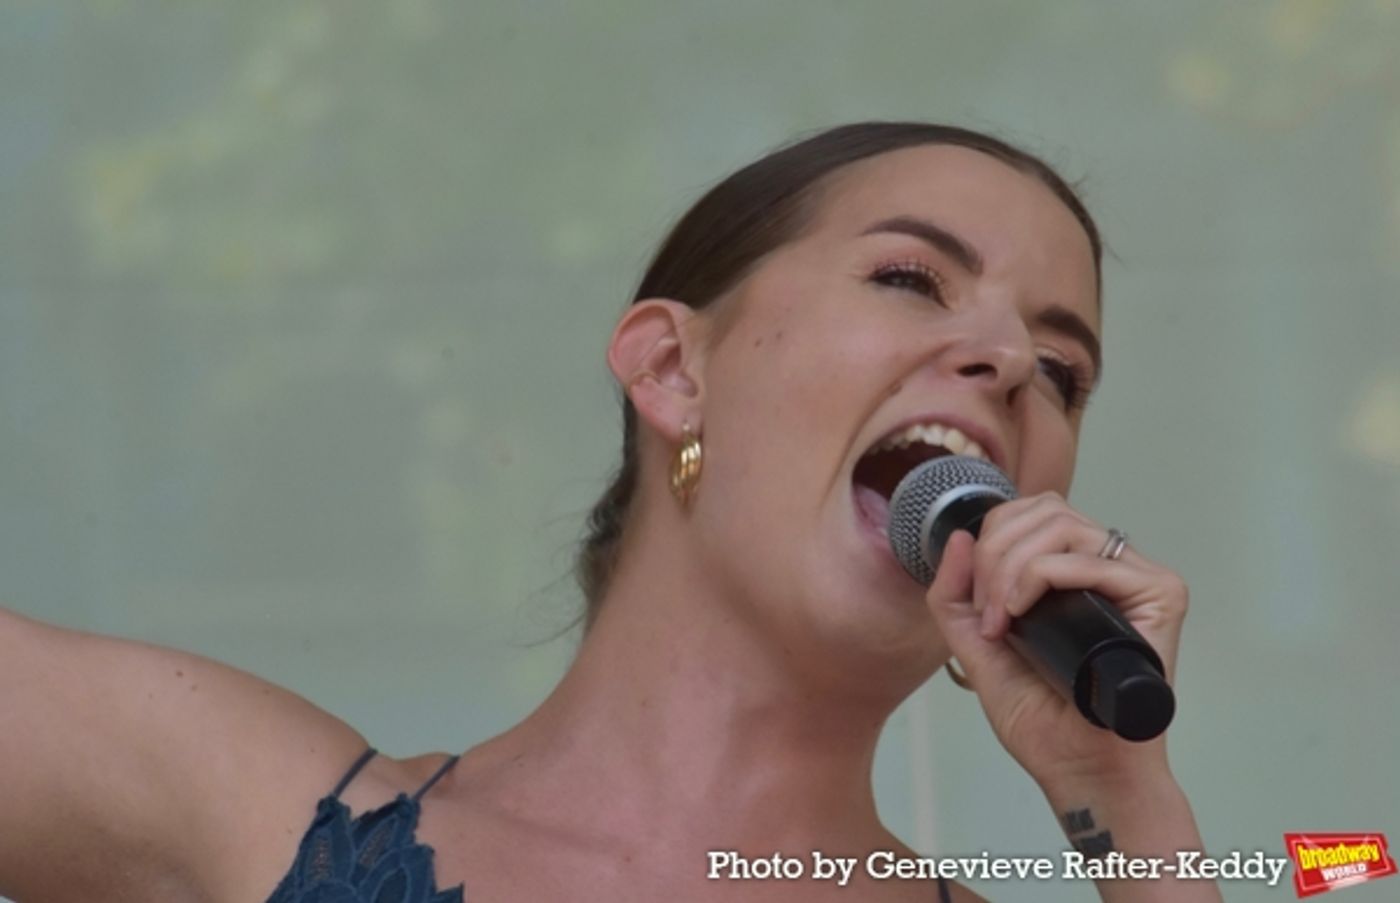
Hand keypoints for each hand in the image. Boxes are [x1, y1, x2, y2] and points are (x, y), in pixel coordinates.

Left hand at [924, 492, 1189, 789]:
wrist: (1079, 768)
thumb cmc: (1042, 718)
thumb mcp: (977, 647)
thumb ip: (955, 596)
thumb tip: (958, 536)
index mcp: (1072, 570)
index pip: (1030, 513)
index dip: (990, 543)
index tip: (977, 606)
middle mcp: (1108, 566)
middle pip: (1044, 509)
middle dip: (995, 553)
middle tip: (986, 614)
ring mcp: (1136, 578)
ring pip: (1062, 526)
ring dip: (1012, 566)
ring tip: (1001, 619)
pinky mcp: (1160, 595)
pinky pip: (1090, 560)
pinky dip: (1041, 577)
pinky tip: (1020, 614)